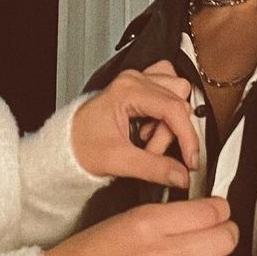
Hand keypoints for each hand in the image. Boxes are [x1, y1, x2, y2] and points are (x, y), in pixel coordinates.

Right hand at [41, 196, 236, 255]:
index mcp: (147, 223)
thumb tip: (197, 218)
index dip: (222, 212)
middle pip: (223, 240)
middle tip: (222, 240)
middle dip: (228, 237)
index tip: (221, 214)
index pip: (209, 211)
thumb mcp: (120, 221)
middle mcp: (158, 253)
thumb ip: (160, 219)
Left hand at [71, 61, 198, 188]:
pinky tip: (151, 126)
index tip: (190, 161)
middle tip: (150, 152)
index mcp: (128, 89)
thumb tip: (182, 175)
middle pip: (178, 103)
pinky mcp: (142, 87)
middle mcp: (135, 79)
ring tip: (146, 139)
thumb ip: (153, 168)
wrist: (66, 144)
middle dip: (170, 134)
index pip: (174, 109)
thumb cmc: (82, 146)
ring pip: (178, 95)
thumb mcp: (117, 161)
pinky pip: (170, 91)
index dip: (187, 137)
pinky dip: (168, 111)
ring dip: (169, 122)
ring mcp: (139, 80)